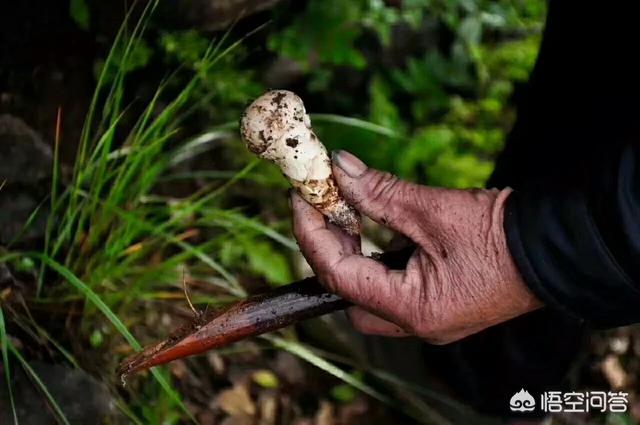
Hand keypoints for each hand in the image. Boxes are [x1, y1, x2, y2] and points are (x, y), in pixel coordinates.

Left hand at [291, 150, 541, 343]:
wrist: (556, 247)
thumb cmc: (502, 233)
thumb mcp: (433, 209)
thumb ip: (379, 193)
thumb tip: (338, 168)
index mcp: (413, 310)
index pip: (339, 276)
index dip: (312, 235)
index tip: (301, 198)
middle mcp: (417, 324)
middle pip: (349, 295)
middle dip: (328, 252)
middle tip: (323, 210)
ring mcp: (429, 319)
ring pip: (368, 295)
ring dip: (353, 255)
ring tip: (348, 213)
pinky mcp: (439, 307)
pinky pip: (393, 289)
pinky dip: (377, 260)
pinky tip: (376, 229)